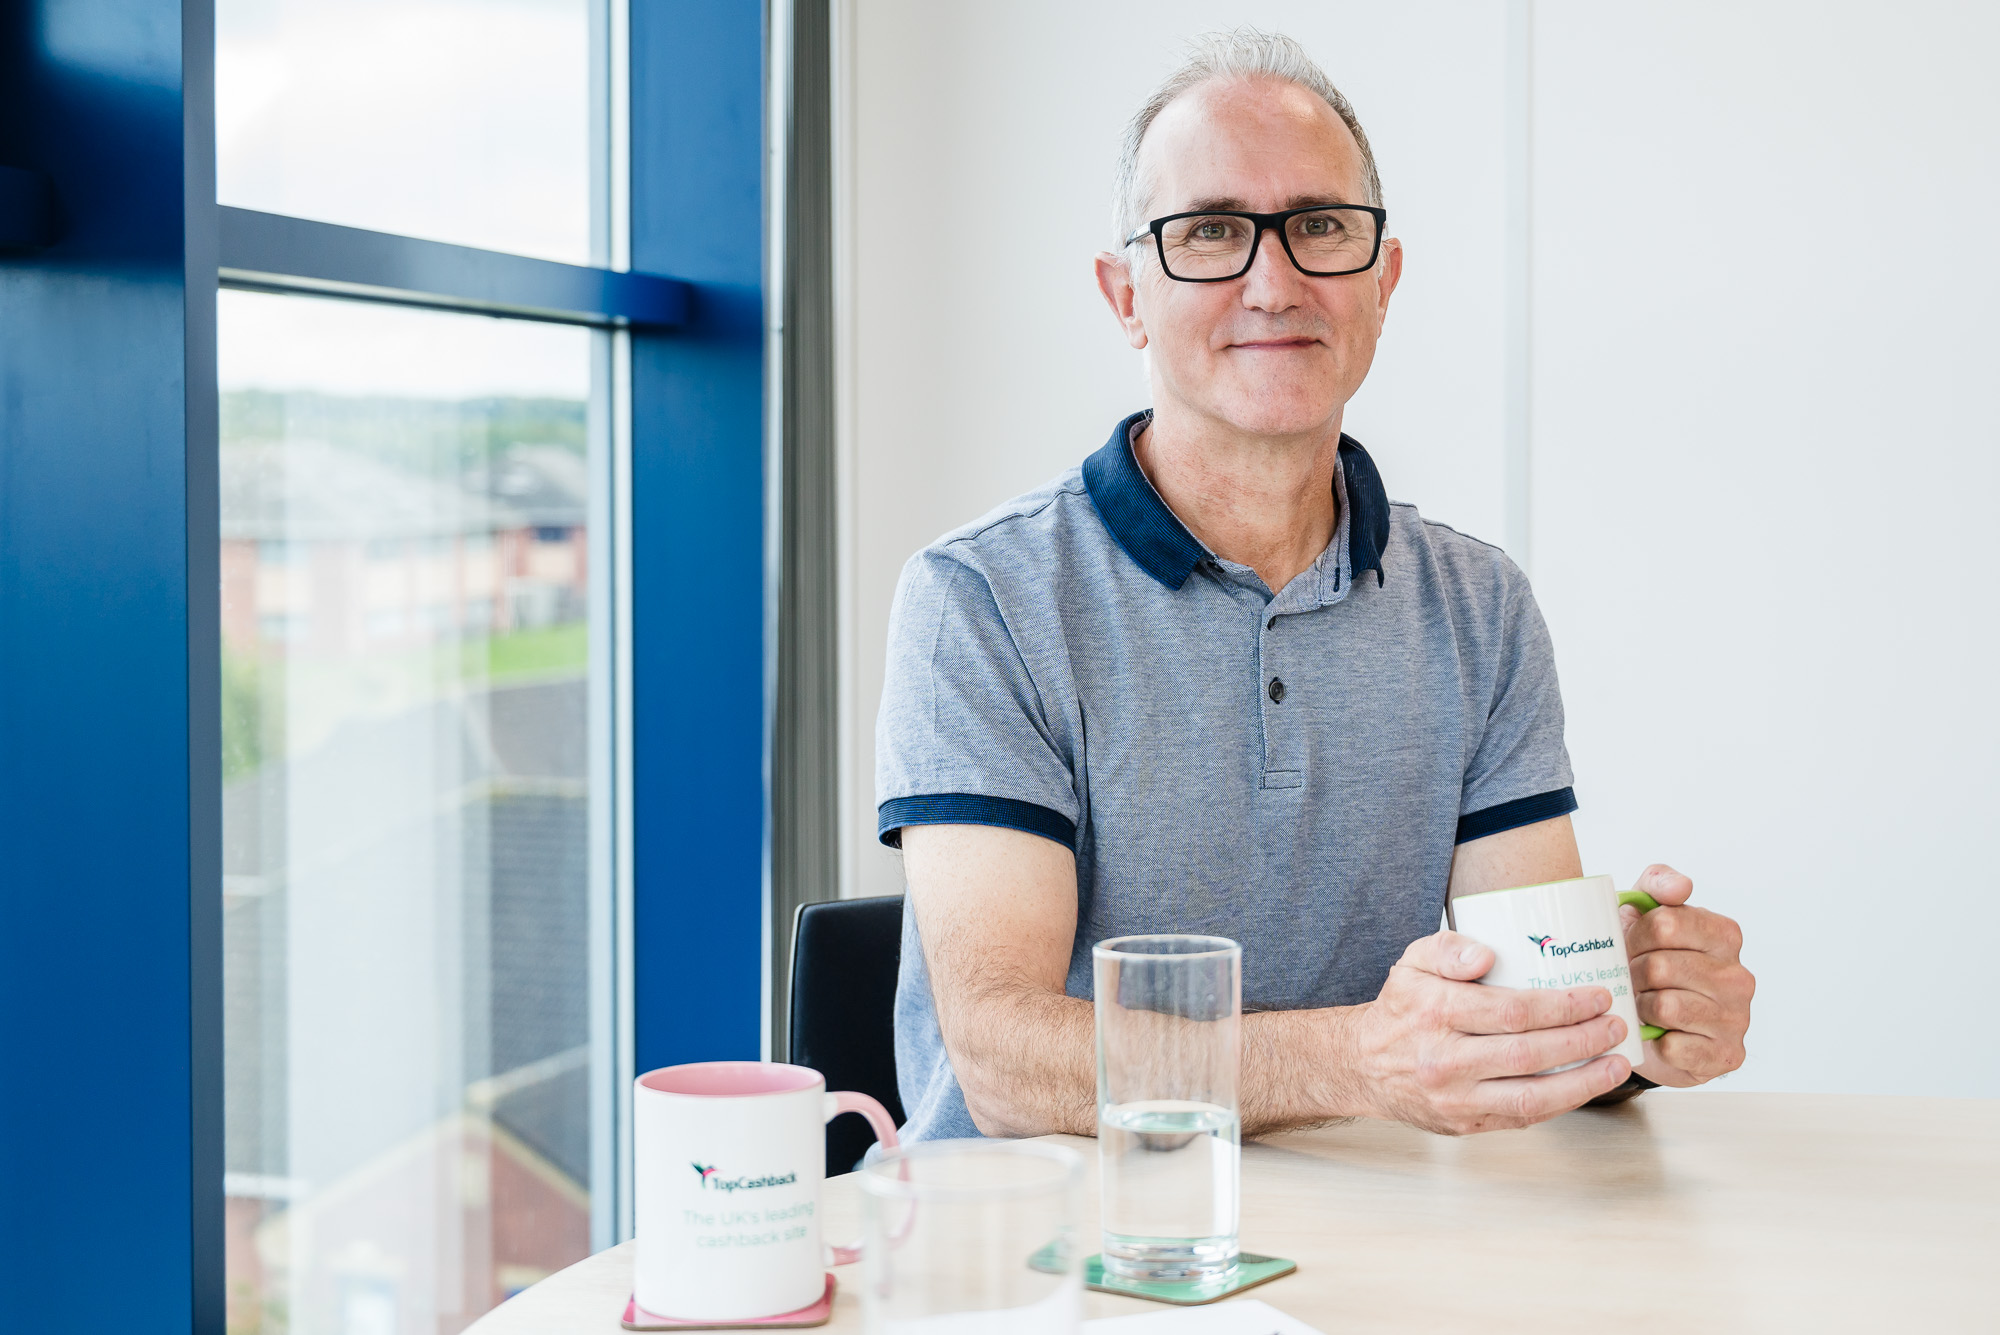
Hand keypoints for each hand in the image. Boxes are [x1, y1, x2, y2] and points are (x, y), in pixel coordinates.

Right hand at [1342, 931, 1630, 1134]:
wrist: (1364, 1065)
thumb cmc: (1401, 1008)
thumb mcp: (1412, 962)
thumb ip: (1448, 948)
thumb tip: (1487, 955)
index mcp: (1434, 1012)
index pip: (1511, 1011)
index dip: (1563, 1006)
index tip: (1596, 997)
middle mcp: (1443, 1060)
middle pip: (1530, 1054)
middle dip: (1583, 1040)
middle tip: (1615, 1025)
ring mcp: (1455, 1099)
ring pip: (1532, 1096)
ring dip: (1584, 1082)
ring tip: (1617, 1064)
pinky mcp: (1464, 1125)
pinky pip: (1522, 1117)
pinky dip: (1561, 1103)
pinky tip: (1584, 1085)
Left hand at [1622, 864, 1754, 1086]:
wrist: (1653, 1023)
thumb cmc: (1649, 962)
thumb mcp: (1646, 914)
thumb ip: (1659, 884)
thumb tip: (1681, 887)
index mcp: (1724, 935)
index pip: (1665, 923)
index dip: (1633, 936)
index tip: (1628, 945)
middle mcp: (1738, 976)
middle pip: (1660, 967)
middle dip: (1632, 975)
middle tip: (1630, 981)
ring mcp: (1737, 1017)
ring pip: (1666, 1007)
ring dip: (1641, 1008)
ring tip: (1642, 1005)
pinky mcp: (1725, 1054)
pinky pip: (1674, 1046)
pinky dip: (1655, 1042)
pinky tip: (1659, 1034)